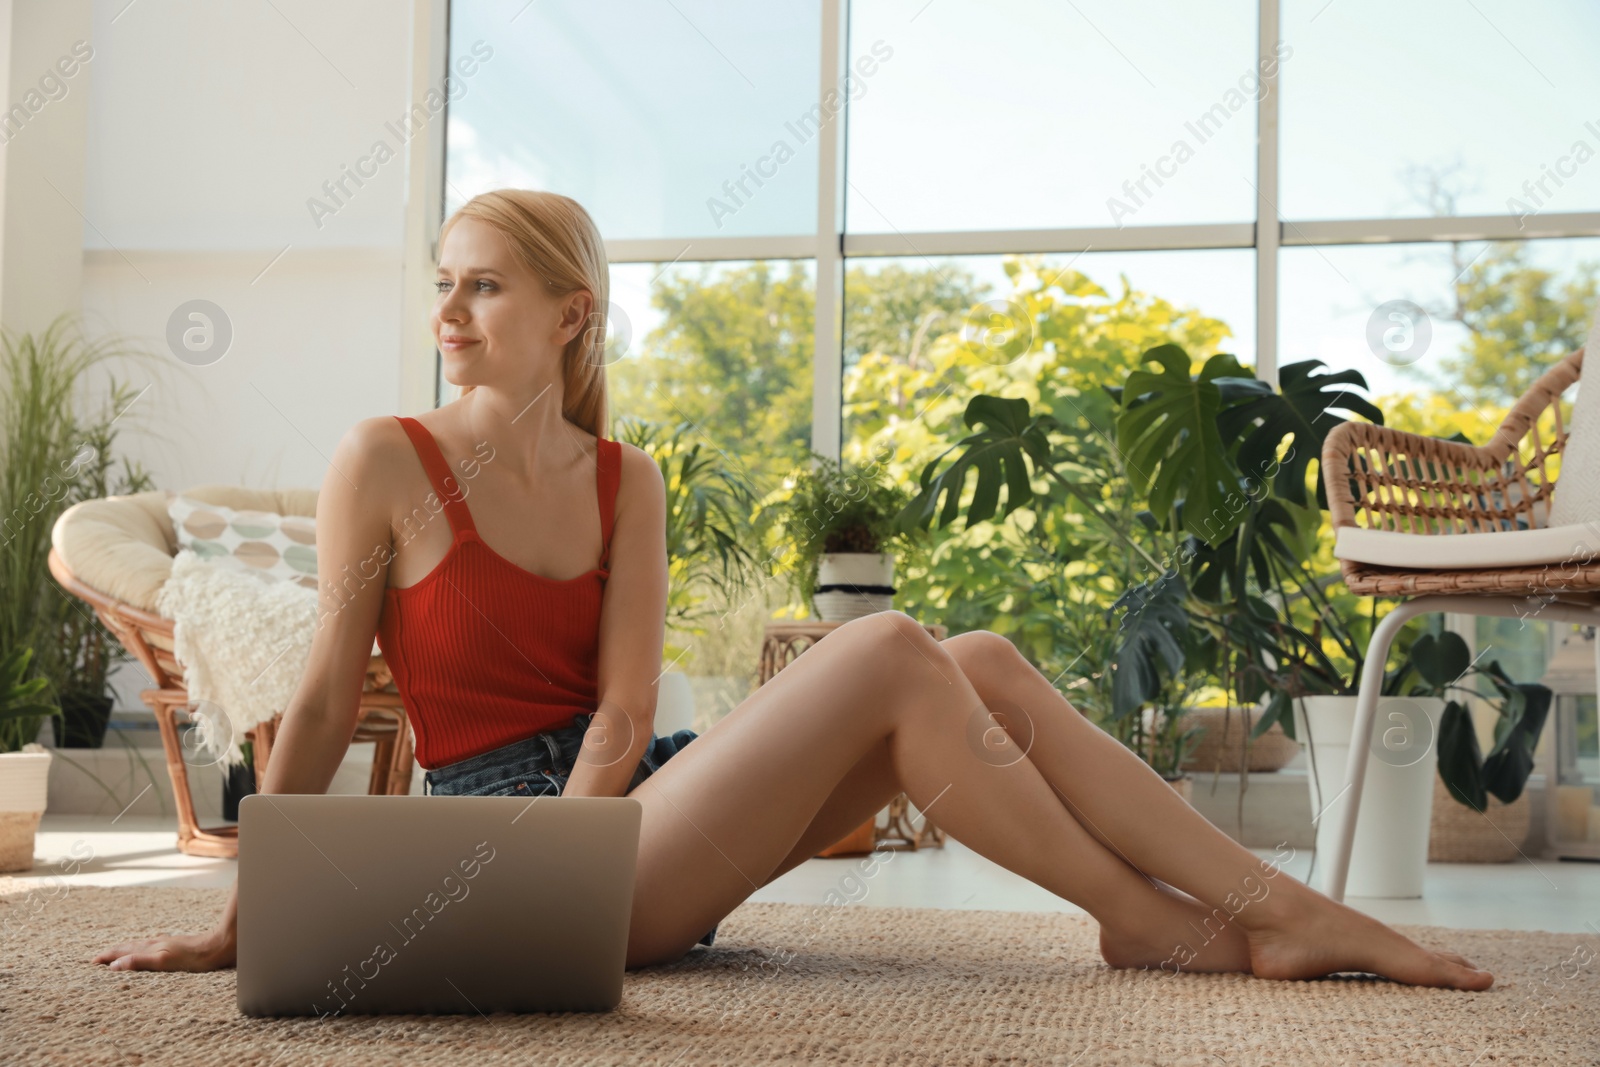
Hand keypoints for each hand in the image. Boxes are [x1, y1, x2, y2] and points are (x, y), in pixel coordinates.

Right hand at [92, 927, 235, 971]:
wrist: (221, 945)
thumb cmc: (195, 956)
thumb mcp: (164, 961)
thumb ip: (140, 962)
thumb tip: (115, 965)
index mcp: (152, 948)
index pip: (124, 952)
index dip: (108, 957)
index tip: (92, 962)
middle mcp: (158, 944)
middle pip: (130, 947)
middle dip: (113, 952)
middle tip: (98, 957)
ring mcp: (168, 944)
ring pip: (141, 946)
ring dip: (126, 949)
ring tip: (117, 951)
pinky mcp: (177, 946)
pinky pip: (153, 947)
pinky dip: (142, 949)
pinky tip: (148, 949)